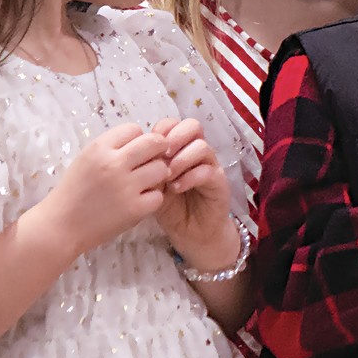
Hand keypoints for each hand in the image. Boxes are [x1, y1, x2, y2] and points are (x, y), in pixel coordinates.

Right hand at [47, 123, 169, 255]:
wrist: (60, 226)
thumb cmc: (73, 192)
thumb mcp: (86, 159)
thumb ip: (111, 148)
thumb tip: (142, 140)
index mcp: (99, 148)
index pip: (133, 128)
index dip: (138, 138)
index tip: (134, 149)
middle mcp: (114, 164)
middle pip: (154, 143)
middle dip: (158, 149)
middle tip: (153, 159)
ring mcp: (126, 187)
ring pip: (161, 168)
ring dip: (157, 174)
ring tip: (145, 182)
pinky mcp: (134, 209)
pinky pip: (158, 195)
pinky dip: (152, 198)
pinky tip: (140, 201)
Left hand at [150, 117, 237, 266]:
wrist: (192, 233)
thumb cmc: (171, 208)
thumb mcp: (154, 186)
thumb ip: (149, 168)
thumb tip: (138, 154)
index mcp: (179, 148)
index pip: (173, 124)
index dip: (161, 130)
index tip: (148, 147)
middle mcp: (197, 152)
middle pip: (193, 126)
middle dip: (175, 137)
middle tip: (162, 155)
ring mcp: (210, 165)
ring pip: (202, 146)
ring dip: (182, 159)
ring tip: (167, 175)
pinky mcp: (219, 182)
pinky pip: (207, 171)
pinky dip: (189, 177)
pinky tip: (176, 188)